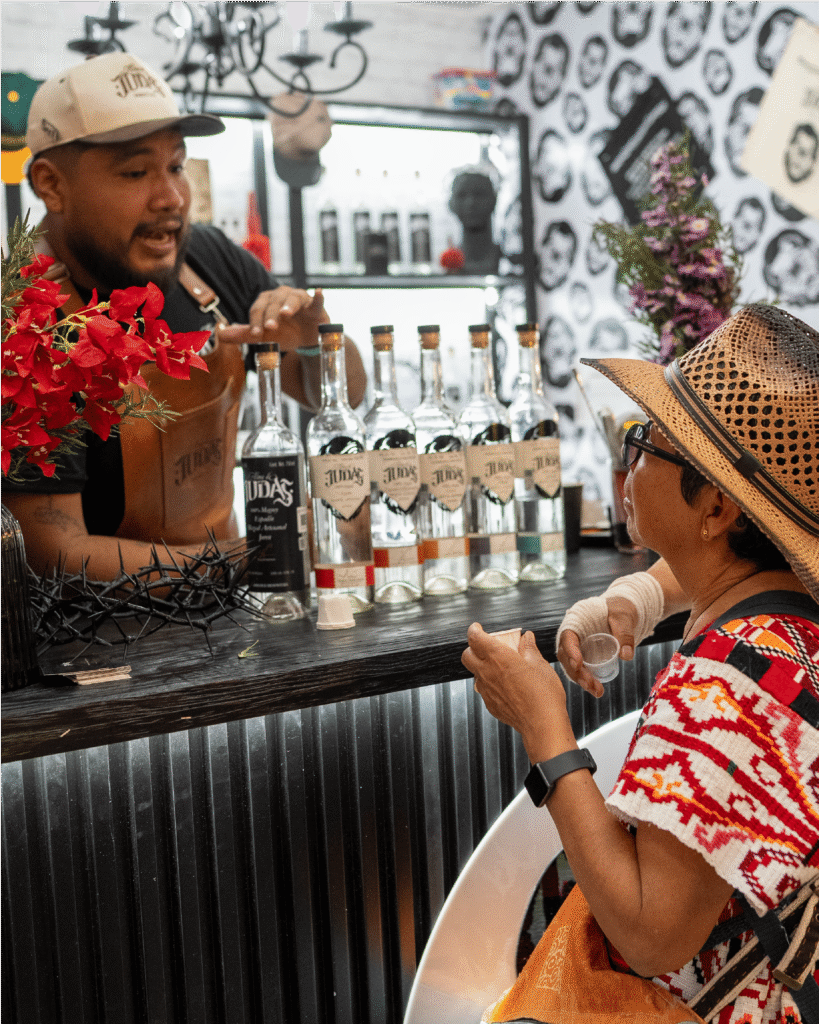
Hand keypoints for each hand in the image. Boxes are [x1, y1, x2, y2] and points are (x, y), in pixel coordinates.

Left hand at [216, 286, 328, 350]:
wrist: (307, 339)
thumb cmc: (284, 333)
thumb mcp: (264, 336)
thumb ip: (243, 335)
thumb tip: (219, 334)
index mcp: (266, 301)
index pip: (257, 310)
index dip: (255, 322)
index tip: (256, 335)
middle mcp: (281, 295)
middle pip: (273, 304)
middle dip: (270, 316)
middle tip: (270, 328)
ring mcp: (299, 298)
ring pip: (292, 299)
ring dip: (288, 305)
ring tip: (285, 313)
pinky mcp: (315, 306)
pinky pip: (316, 300)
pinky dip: (317, 296)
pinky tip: (318, 293)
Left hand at [462, 624, 568, 756]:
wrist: (542, 723)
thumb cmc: (542, 694)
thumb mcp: (539, 664)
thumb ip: (529, 648)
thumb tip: (526, 638)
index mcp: (498, 657)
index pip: (475, 638)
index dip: (474, 630)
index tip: (477, 628)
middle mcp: (487, 672)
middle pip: (467, 655)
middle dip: (473, 648)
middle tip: (486, 646)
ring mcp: (486, 690)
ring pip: (475, 673)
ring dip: (482, 667)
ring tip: (500, 667)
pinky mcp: (490, 704)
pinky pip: (484, 689)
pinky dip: (490, 683)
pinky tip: (505, 685)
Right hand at [557, 594, 639, 698]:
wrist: (621, 611)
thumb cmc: (618, 608)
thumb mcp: (623, 617)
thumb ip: (624, 633)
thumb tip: (626, 655)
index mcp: (575, 622)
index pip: (567, 638)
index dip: (570, 652)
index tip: (578, 664)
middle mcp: (572, 637)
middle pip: (567, 656)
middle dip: (577, 672)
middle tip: (590, 684)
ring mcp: (577, 648)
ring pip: (572, 666)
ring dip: (582, 680)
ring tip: (597, 691)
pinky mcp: (584, 657)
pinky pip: (581, 670)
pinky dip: (587, 680)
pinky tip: (596, 689)